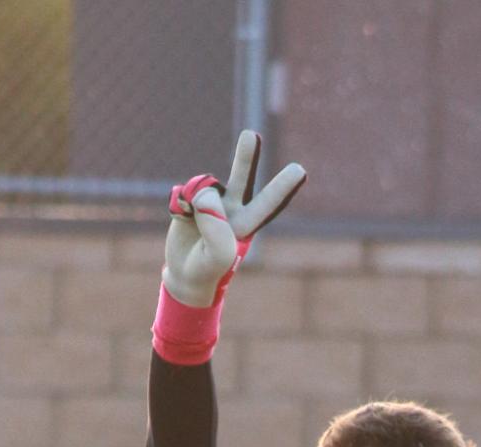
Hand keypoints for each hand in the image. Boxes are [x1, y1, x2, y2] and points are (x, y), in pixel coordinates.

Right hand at [162, 129, 305, 306]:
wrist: (185, 275)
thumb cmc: (207, 271)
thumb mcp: (216, 259)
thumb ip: (216, 230)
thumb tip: (205, 196)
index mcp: (246, 224)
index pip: (268, 204)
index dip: (282, 188)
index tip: (300, 170)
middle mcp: (232, 208)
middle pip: (242, 178)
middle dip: (246, 158)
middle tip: (250, 136)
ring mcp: (212, 201)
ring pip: (206, 183)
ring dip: (196, 194)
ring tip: (192, 216)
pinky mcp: (192, 197)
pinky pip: (185, 191)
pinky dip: (180, 206)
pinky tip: (183, 220)